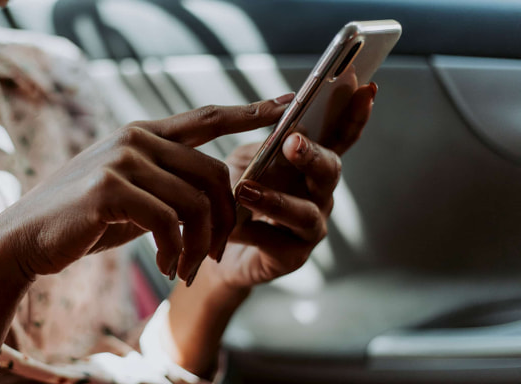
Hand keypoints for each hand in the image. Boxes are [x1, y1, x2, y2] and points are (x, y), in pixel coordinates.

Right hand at [0, 98, 293, 282]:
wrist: (26, 238)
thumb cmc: (83, 220)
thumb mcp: (131, 194)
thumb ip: (166, 183)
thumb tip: (212, 194)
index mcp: (143, 135)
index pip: (206, 119)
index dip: (248, 112)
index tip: (286, 106)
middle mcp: (135, 139)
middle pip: (214, 172)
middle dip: (226, 220)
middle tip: (216, 255)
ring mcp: (122, 160)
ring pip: (195, 202)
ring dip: (200, 245)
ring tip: (187, 269)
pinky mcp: (109, 189)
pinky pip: (169, 222)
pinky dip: (176, 252)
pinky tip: (167, 267)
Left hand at [212, 83, 377, 288]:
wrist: (215, 244)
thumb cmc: (236, 196)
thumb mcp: (246, 160)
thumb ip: (264, 142)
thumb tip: (280, 111)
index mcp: (311, 165)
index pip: (340, 137)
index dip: (355, 115)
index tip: (366, 89)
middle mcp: (318, 194)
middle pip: (329, 172)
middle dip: (313, 155)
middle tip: (292, 142)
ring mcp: (310, 227)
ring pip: (305, 213)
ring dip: (277, 200)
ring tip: (245, 190)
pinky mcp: (292, 256)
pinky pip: (276, 243)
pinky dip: (252, 231)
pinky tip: (232, 225)